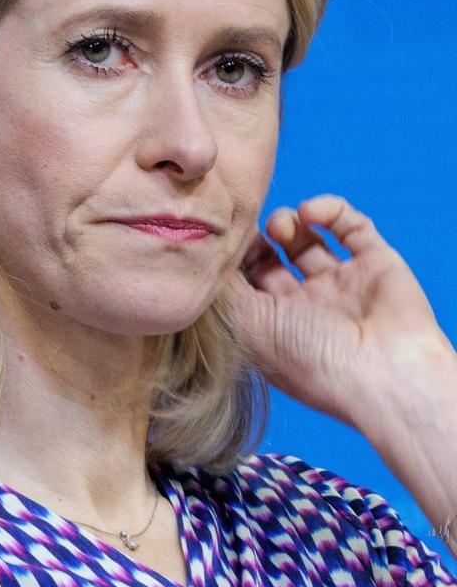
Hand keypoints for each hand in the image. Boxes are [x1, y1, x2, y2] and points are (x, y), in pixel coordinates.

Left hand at [220, 194, 453, 432]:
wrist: (383, 377)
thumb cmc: (308, 360)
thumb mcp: (245, 325)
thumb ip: (221, 288)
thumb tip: (203, 256)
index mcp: (274, 327)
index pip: (243, 282)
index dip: (229, 258)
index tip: (219, 241)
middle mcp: (307, 307)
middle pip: (271, 258)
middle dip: (255, 239)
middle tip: (248, 230)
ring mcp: (342, 284)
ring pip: (307, 238)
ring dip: (286, 222)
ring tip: (281, 227)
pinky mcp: (376, 263)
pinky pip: (350, 224)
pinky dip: (328, 209)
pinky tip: (310, 213)